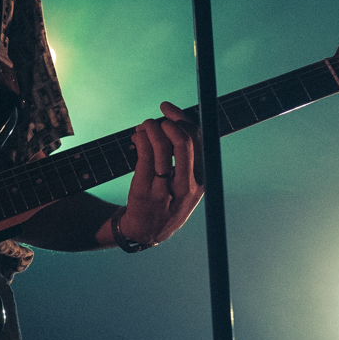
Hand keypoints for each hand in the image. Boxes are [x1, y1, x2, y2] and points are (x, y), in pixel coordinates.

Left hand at [119, 102, 203, 245]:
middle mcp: (187, 185)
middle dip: (167, 122)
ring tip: (143, 127)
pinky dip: (140, 140)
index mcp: (201, 180)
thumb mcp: (186, 184)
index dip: (182, 119)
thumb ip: (186, 157)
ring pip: (162, 147)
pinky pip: (144, 156)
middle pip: (183, 142)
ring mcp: (166, 189)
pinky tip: (137, 137)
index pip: (198, 142)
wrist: (147, 231)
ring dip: (150, 128)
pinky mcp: (145, 190)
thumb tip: (175, 120)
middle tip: (155, 119)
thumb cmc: (167, 200)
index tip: (167, 108)